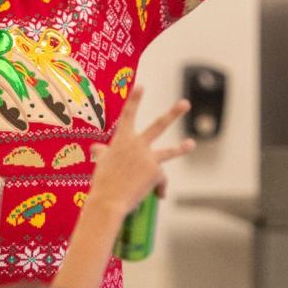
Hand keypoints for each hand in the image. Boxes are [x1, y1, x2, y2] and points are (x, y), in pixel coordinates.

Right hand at [87, 87, 195, 214]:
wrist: (109, 201)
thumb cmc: (102, 183)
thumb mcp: (101, 163)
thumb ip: (102, 152)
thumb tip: (95, 147)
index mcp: (121, 140)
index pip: (128, 115)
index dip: (134, 100)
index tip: (141, 86)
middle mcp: (137, 145)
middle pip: (158, 126)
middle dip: (173, 113)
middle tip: (185, 103)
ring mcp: (148, 157)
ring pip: (169, 152)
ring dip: (182, 148)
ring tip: (191, 143)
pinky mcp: (156, 172)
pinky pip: (161, 180)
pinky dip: (158, 189)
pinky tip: (156, 195)